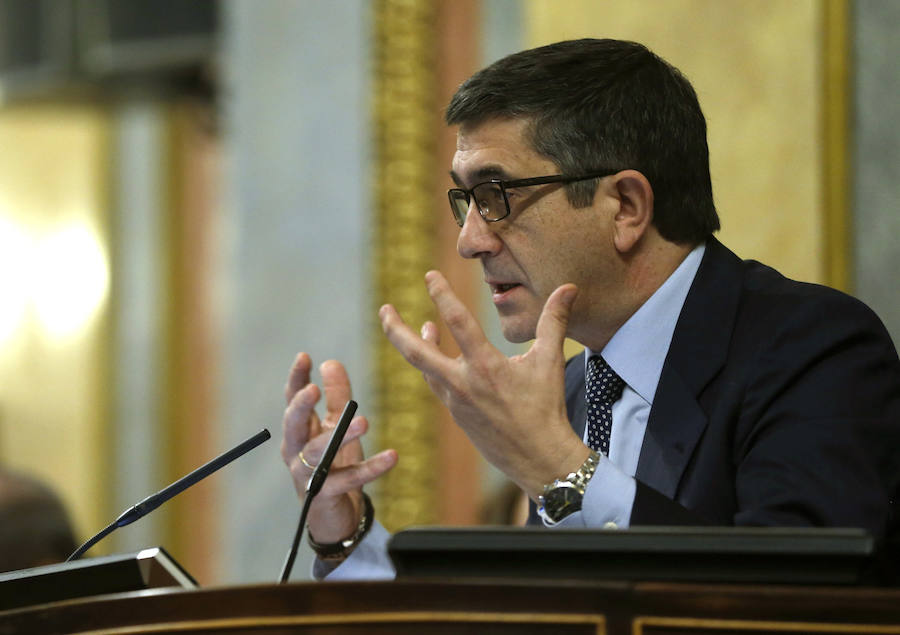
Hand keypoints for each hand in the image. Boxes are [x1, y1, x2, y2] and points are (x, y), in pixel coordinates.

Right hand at [280, 353, 396, 542]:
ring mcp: (308, 474)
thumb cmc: (332, 464)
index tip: (304, 357)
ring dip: (341, 435)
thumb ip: (336, 397)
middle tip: (313, 391)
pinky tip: (392, 456)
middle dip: (301, 407)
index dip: (296, 379)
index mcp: (299, 430)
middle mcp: (296, 451)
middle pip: (293, 425)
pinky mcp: (326, 495)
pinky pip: (349, 479)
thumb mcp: (336, 427)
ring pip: (319, 452)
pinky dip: (371, 468)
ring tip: (364, 421)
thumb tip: (331, 362)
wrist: (334, 516)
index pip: (292, 400)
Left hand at [378, 271, 587, 498]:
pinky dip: (434, 368)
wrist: (540, 460)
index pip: (457, 322)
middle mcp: (463, 384)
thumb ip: (554, 321)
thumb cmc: (547, 409)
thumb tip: (568, 288)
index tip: (429, 276)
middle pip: (416, 353)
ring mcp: (456, 402)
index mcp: (486, 366)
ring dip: (418, 346)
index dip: (442, 295)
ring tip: (421, 329)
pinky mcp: (457, 417)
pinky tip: (441, 360)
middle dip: (396, 329)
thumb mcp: (551, 361)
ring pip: (426, 369)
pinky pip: (438, 386)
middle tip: (383, 310)